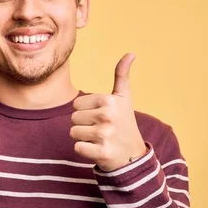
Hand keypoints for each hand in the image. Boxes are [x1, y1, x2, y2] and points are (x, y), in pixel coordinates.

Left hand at [70, 53, 146, 171]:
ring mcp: (105, 134)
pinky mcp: (102, 152)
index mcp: (109, 100)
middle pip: (73, 118)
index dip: (86, 111)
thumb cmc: (124, 122)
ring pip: (73, 133)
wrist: (133, 154)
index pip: (76, 104)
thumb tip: (130, 53)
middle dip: (84, 124)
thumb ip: (122, 75)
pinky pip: (77, 148)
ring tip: (100, 139)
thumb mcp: (124, 98)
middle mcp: (107, 115)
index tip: (101, 116)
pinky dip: (85, 151)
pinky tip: (98, 149)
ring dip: (84, 138)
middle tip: (101, 129)